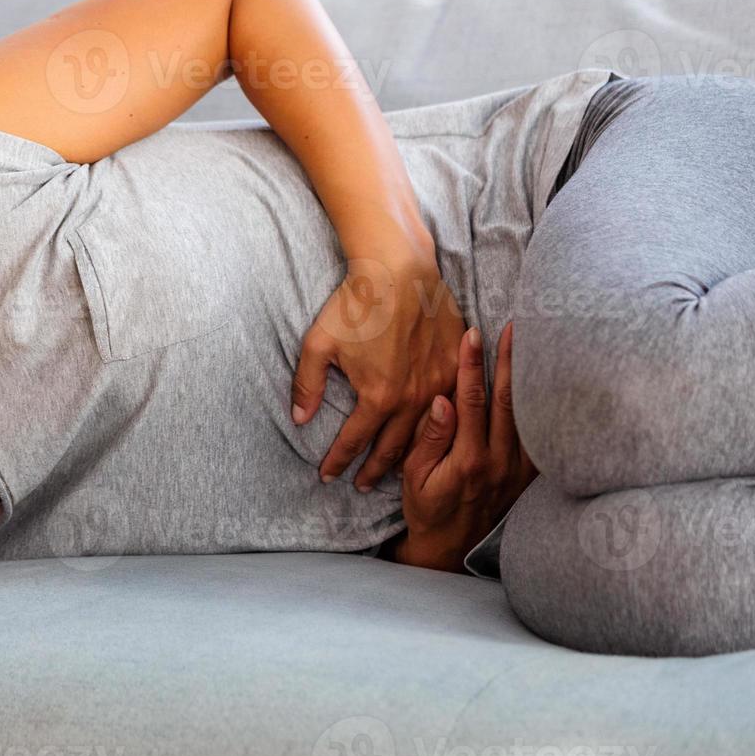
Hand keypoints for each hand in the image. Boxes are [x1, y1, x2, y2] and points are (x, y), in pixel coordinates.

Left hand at [291, 254, 465, 489]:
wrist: (400, 270)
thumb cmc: (357, 304)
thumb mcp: (318, 344)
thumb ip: (308, 385)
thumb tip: (299, 419)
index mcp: (378, 398)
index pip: (354, 442)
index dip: (338, 461)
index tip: (327, 476)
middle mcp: (413, 399)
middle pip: (391, 447)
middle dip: (373, 470)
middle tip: (360, 485)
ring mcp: (439, 384)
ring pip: (425, 434)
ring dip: (407, 456)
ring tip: (395, 472)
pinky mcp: (455, 366)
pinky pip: (449, 408)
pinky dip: (438, 428)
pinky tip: (431, 436)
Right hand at [392, 320, 537, 572]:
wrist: (450, 548)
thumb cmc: (425, 508)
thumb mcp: (413, 475)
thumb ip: (430, 437)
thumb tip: (441, 399)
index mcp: (468, 458)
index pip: (471, 400)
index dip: (472, 365)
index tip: (472, 335)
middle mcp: (498, 461)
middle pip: (507, 400)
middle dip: (509, 360)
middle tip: (514, 327)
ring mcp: (517, 469)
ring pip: (528, 414)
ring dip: (530, 378)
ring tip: (534, 345)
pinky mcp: (525, 476)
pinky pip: (538, 436)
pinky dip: (542, 408)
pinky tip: (545, 385)